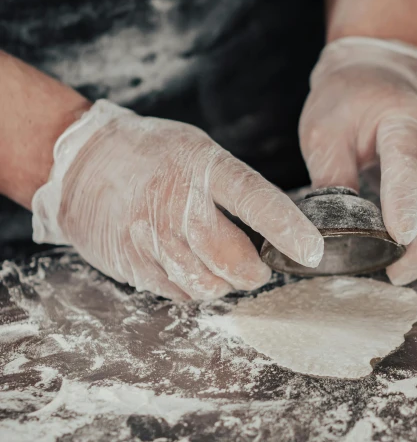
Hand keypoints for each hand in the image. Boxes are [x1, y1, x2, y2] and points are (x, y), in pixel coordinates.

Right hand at [32, 101, 323, 299]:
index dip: (287, 229)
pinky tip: (193, 268)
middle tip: (261, 268)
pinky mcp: (132, 263)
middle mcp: (176, 204)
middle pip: (231, 258)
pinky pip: (177, 292)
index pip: (255, 200)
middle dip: (255, 272)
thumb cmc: (152, 153)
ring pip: (206, 283)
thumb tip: (277, 225)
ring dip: (226, 283)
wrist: (80, 161)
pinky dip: (195, 288)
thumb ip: (234, 185)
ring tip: (225, 267)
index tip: (313, 251)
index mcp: (202, 167)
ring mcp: (150, 237)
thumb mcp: (198, 149)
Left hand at [299, 37, 416, 284]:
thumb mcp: (324, 129)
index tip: (399, 235)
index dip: (406, 201)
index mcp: (403, 120)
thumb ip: (331, 175)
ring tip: (399, 269)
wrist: (378, 72)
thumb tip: (333, 229)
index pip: (410, 162)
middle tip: (400, 269)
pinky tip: (407, 256)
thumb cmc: (349, 98)